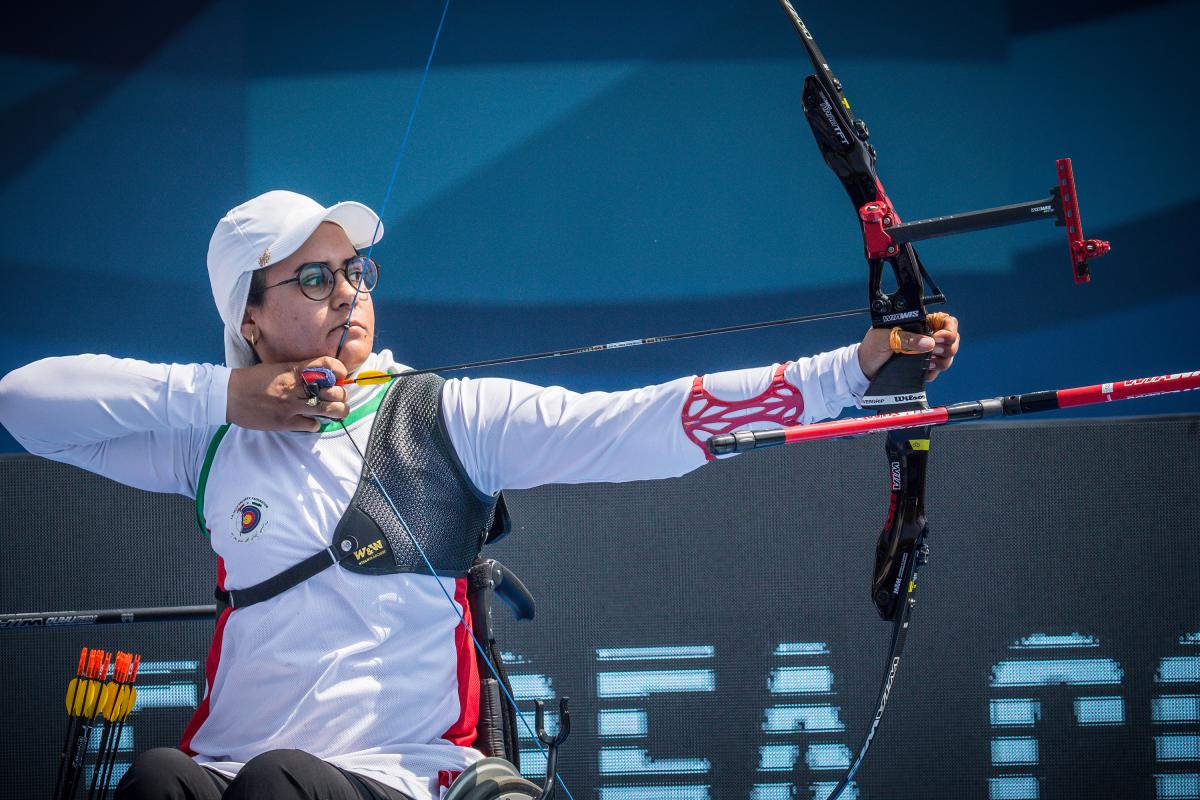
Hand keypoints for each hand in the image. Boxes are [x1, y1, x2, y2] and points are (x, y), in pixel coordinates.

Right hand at [227, 357, 349, 431]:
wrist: (228, 395)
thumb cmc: (253, 380)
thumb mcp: (277, 368)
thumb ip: (299, 371)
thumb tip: (321, 376)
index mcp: (294, 370)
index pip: (328, 364)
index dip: (340, 370)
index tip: (341, 375)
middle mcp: (296, 387)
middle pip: (335, 391)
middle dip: (341, 395)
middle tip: (336, 397)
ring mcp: (292, 406)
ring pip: (329, 410)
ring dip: (336, 411)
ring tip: (334, 410)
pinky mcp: (286, 422)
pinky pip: (312, 424)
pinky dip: (315, 423)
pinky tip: (309, 420)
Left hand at [858, 312, 959, 381]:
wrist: (864, 369)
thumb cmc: (871, 348)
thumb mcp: (884, 338)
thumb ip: (905, 338)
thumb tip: (928, 343)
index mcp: (918, 323)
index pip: (946, 321)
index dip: (948, 329)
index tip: (938, 339)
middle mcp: (925, 336)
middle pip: (952, 339)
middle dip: (947, 347)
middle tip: (931, 352)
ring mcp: (925, 352)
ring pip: (948, 355)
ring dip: (942, 361)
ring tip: (927, 363)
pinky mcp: (923, 366)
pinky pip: (938, 369)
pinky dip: (933, 372)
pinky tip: (924, 372)